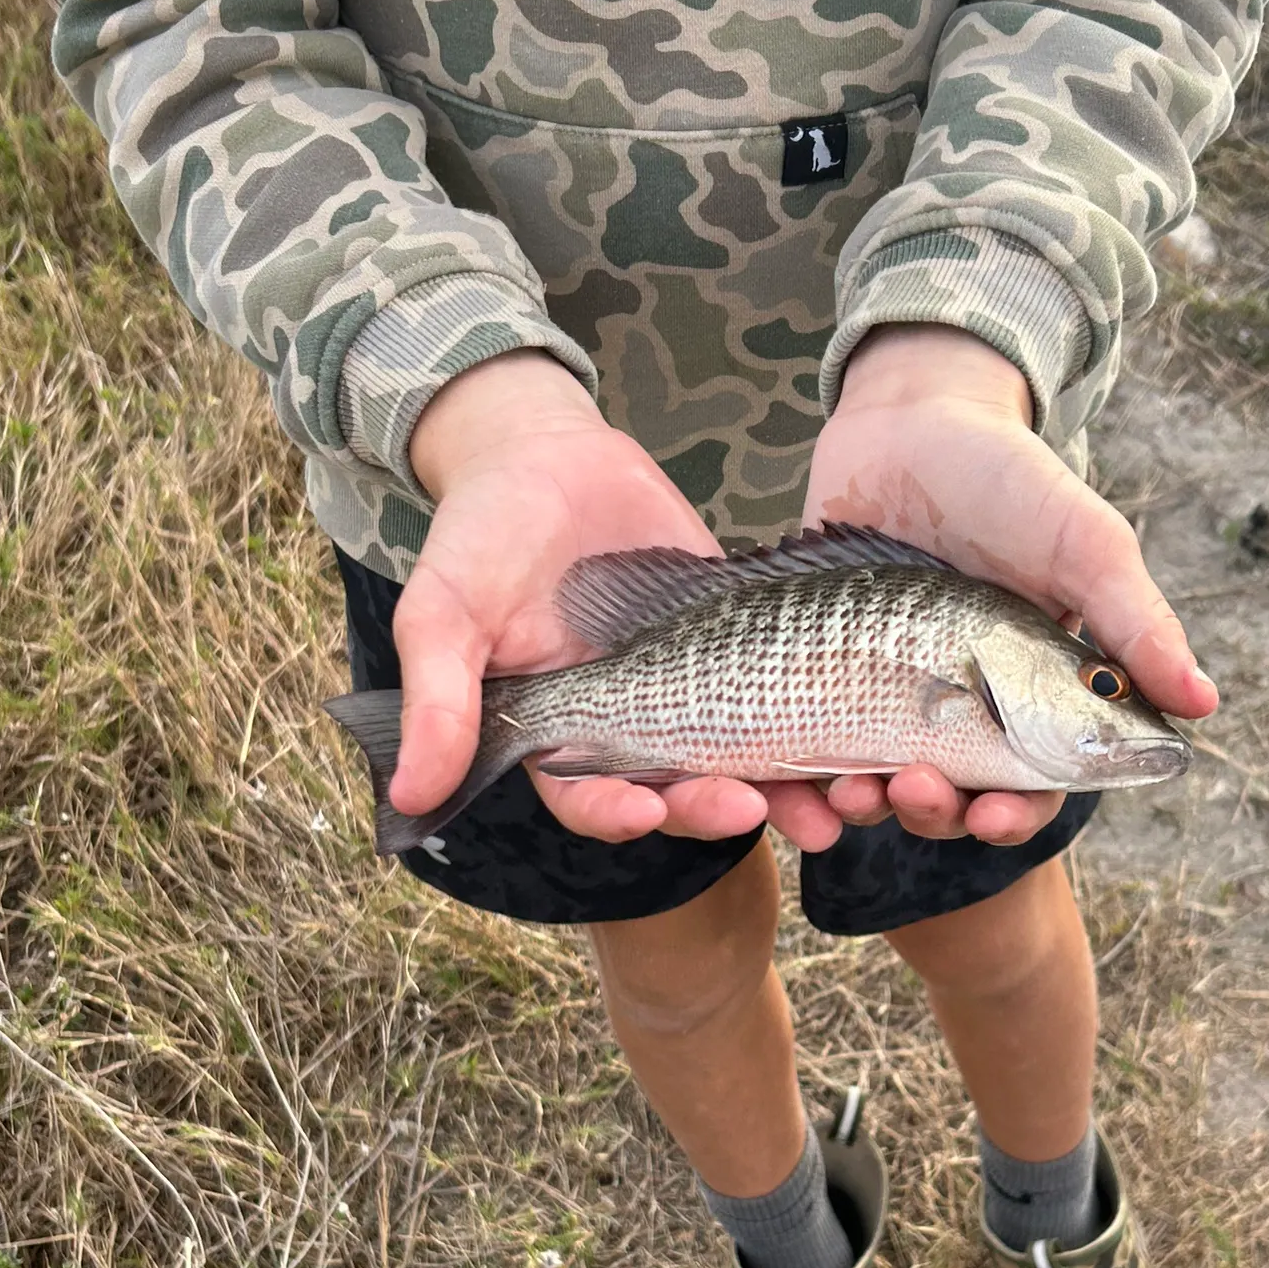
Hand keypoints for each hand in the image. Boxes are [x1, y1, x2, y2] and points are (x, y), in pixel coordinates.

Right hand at [391, 350, 843, 849]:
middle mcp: (628, 723)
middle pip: (677, 789)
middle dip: (712, 806)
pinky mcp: (742, 643)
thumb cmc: (481, 531)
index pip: (588, 797)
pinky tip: (859, 735)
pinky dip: (820, 718)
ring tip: (831, 809)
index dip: (616, 812)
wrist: (550, 456)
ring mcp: (689, 686)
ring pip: (741, 755)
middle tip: (748, 806)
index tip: (645, 810)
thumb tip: (409, 796)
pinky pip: (784, 689)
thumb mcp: (445, 606)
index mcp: (557, 730)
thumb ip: (438, 696)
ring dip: (785, 789)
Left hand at [803, 324, 1217, 846]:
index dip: (1017, 812)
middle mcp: (960, 703)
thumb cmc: (1009, 477)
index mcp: (1031, 691)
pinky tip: (805, 777)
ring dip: (872, 805)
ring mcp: (887, 690)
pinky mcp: (822, 671)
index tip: (995, 814)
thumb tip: (1205, 705)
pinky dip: (810, 774)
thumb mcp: (1081, 543)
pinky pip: (814, 741)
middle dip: (937, 811)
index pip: (1031, 780)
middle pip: (952, 796)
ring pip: (881, 781)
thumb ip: (1133, 621)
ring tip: (857, 792)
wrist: (907, 421)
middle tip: (918, 792)